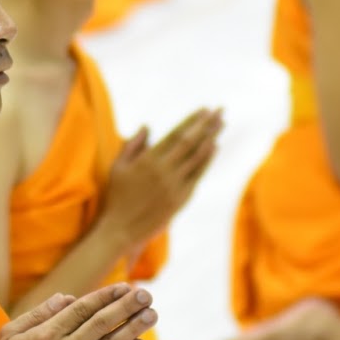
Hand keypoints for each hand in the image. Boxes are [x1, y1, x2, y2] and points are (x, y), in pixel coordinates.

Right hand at [0, 283, 157, 339]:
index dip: (106, 296)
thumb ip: (39, 314)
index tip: (124, 287)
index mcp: (47, 335)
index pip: (84, 309)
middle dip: (127, 306)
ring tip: (152, 315)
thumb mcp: (9, 335)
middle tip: (147, 295)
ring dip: (134, 328)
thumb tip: (67, 298)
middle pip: (103, 323)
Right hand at [99, 109, 223, 252]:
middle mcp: (164, 170)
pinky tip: (214, 147)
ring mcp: (174, 185)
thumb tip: (147, 127)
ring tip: (222, 124)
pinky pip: (198, 175)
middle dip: (207, 124)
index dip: (191, 121)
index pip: (175, 135)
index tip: (204, 110)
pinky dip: (207, 160)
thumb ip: (132, 145)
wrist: (121, 228)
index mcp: (148, 160)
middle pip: (190, 142)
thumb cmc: (116, 197)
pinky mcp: (181, 199)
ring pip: (197, 157)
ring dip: (211, 138)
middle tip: (220, 110)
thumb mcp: (117, 167)